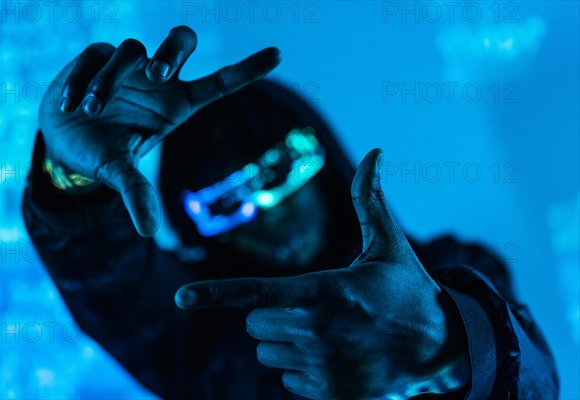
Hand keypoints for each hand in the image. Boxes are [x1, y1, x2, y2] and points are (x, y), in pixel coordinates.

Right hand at [39, 26, 280, 236]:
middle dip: (173, 51)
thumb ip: (137, 194)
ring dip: (110, 81)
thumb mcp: (120, 174)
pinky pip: (95, 55)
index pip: (220, 82)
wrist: (63, 143)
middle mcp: (158, 80)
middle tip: (157, 74)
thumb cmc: (104, 155)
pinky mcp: (97, 59)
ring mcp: (128, 67)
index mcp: (176, 105)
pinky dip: (82, 78)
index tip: (277, 55)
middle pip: (182, 42)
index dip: (248, 69)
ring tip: (91, 110)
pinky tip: (71, 105)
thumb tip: (149, 231)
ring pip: (132, 50)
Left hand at [175, 149, 469, 398]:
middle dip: (270, 312)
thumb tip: (374, 151)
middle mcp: (318, 333)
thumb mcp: (390, 246)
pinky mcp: (329, 395)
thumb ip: (371, 200)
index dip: (217, 293)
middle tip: (311, 305)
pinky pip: (287, 379)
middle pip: (254, 323)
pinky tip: (336, 356)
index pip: (258, 293)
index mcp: (326, 292)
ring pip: (267, 352)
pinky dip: (301, 367)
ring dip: (285, 341)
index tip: (182, 298)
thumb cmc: (408, 291)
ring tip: (328, 332)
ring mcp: (322, 369)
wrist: (443, 349)